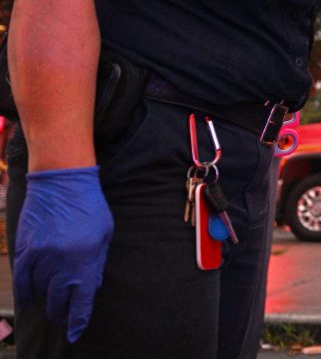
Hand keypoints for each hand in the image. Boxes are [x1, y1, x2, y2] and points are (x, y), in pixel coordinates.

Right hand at [15, 166, 113, 342]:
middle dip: (62, 312)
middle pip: (58, 301)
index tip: (76, 334)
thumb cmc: (89, 206)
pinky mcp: (24, 250)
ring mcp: (40, 257)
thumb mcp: (104, 234)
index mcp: (85, 259)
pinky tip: (30, 297)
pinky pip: (22, 281)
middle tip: (64, 315)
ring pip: (40, 292)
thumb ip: (97, 263)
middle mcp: (61, 262)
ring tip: (52, 297)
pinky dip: (26, 292)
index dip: (78, 321)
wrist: (61, 182)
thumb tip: (90, 288)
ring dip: (46, 298)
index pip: (81, 301)